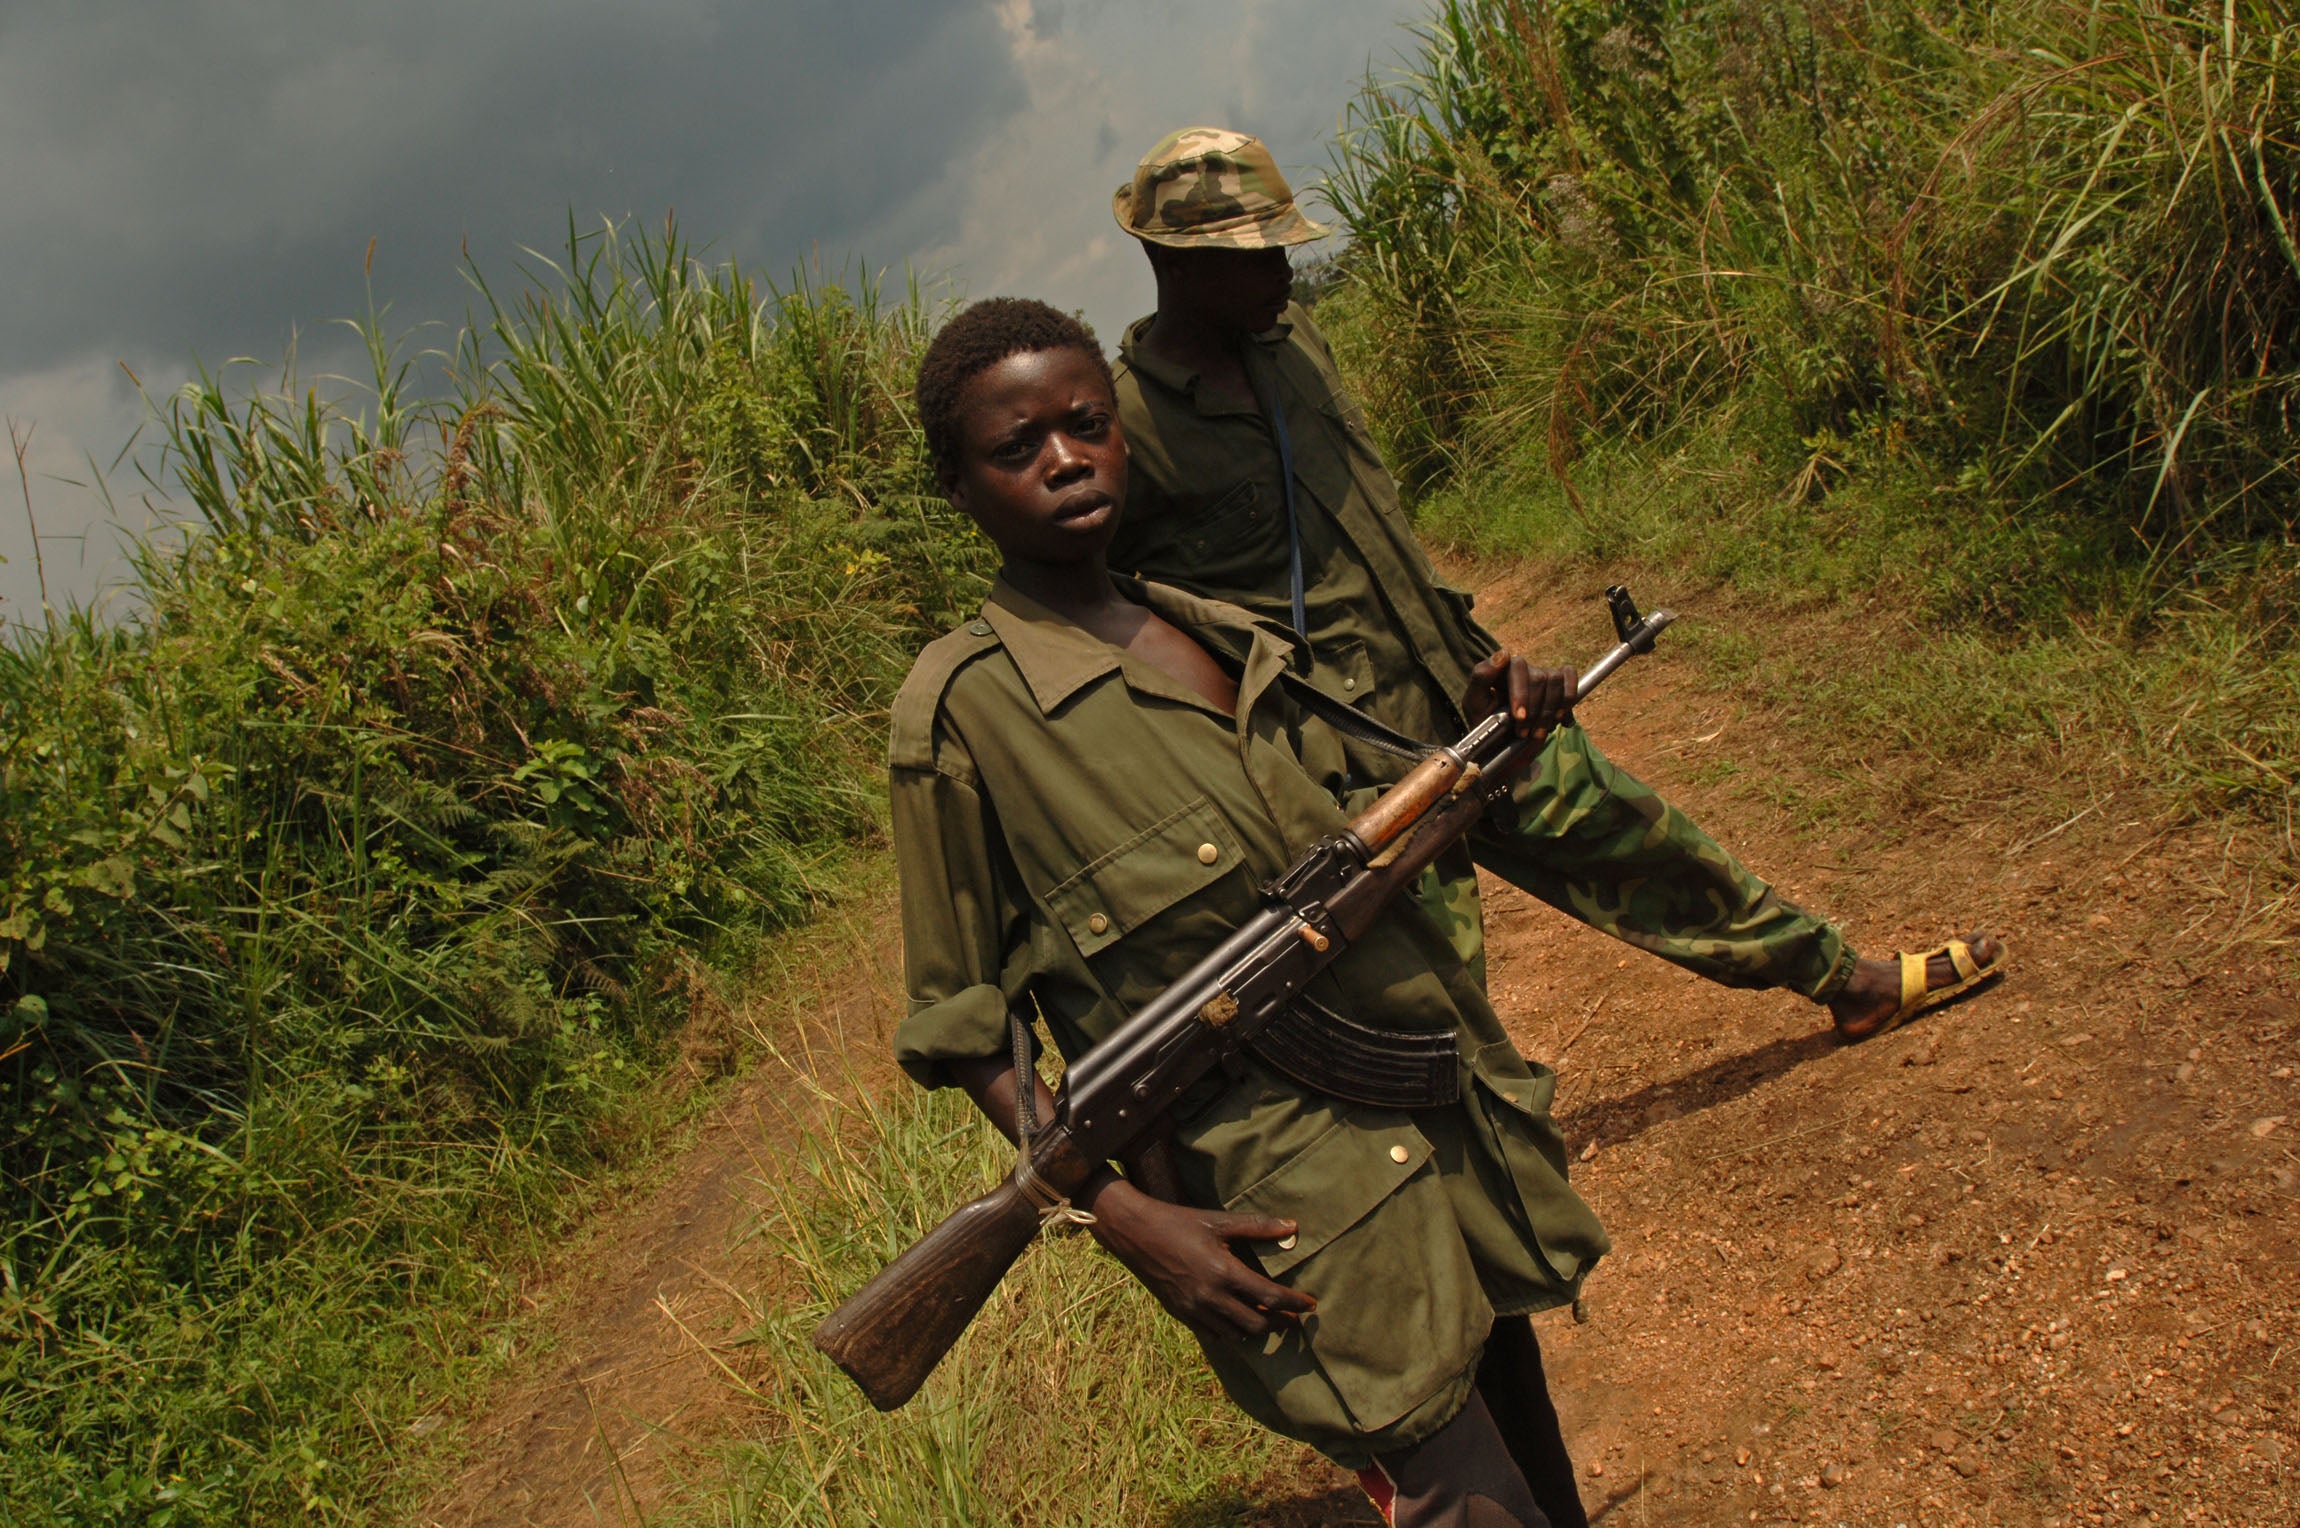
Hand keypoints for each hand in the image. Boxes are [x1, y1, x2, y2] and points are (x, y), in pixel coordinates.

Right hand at [1080, 1175, 1314, 1339]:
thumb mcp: (1219, 1221)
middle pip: (1257, 1323)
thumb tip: (1293, 1227)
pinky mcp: (1181, 1314)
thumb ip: (1258, 1226)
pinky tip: (1238, 1322)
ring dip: (1257, 1329)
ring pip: (1236, 1334)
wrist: (1136, 1233)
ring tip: (1269, 1319)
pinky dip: (1232, 1332)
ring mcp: (1195, 1309)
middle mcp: (1211, 1297)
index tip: (1311, 1304)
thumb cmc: (1179, 1222)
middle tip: (1293, 1317)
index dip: (1295, 1303)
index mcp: (1224, 1272)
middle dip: (1280, 1322)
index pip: (1270, 1296)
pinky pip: (1214, 1335)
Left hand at [1463, 650, 1575, 742]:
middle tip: (1523, 732)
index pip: (1517, 666)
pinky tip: (1561, 718)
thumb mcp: (1473, 704)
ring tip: (1537, 732)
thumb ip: (1481, 677)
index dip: (1521, 692)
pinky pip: (1570, 677)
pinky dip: (1569, 697)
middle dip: (1534, 709)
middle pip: (1539, 677)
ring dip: (1549, 710)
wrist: (1502, 748)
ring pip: (1555, 679)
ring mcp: (1542, 676)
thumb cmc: (1485, 724)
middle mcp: (1524, 670)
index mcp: (1502, 670)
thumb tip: (1504, 653)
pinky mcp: (1558, 687)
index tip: (1519, 717)